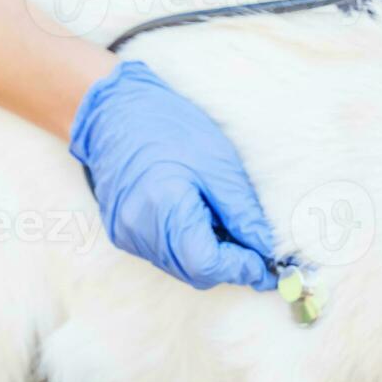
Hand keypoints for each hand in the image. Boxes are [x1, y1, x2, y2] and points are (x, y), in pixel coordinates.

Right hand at [70, 60, 275, 290]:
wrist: (114, 109)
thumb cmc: (166, 126)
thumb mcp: (218, 165)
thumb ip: (243, 214)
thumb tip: (265, 248)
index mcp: (162, 212)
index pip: (208, 264)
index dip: (242, 268)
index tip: (267, 265)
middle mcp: (139, 232)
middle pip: (196, 273)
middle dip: (230, 265)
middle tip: (256, 249)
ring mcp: (128, 235)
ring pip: (182, 267)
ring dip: (211, 257)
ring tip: (229, 229)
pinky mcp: (124, 232)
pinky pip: (166, 254)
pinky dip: (190, 248)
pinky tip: (202, 222)